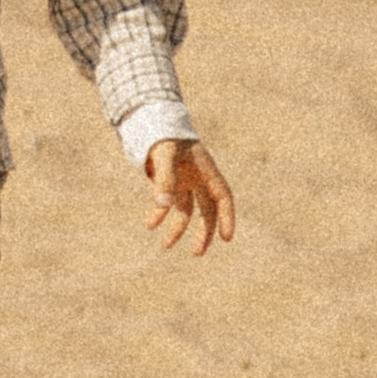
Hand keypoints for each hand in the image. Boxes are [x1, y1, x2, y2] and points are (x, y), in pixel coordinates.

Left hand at [143, 139, 234, 255]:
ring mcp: (186, 182)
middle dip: (204, 232)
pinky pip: (168, 204)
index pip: (223, 197)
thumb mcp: (165, 155)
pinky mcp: (172, 184)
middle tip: (197, 253)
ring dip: (178, 228)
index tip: (226, 237)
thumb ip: (164, 178)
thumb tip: (163, 205)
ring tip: (166, 245)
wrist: (152, 124)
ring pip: (187, 211)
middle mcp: (199, 178)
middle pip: (207, 210)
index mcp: (207, 170)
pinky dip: (160, 214)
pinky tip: (149, 224)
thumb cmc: (163, 136)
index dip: (227, 217)